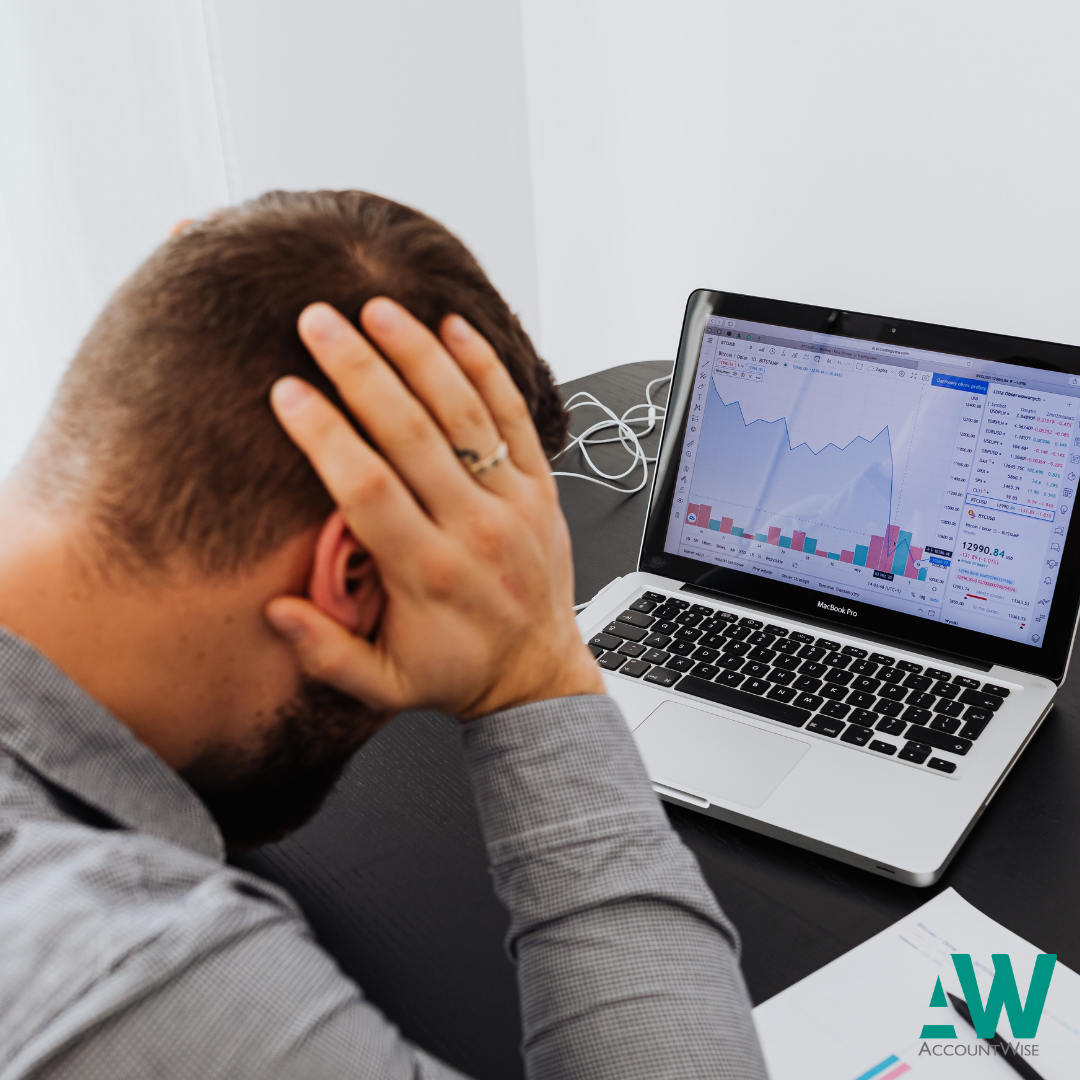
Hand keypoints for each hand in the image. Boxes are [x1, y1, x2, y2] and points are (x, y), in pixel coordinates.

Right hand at [264, 298, 603, 719]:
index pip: (368, 488)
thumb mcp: (385, 687)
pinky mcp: (542, 488)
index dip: (325, 436)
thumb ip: (327, 653)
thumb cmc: (458, 673)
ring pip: (464, 414)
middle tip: (318, 321)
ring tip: (378, 308)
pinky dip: (487, 369)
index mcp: (426, 573)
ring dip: (419, 355)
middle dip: (360, 371)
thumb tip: (275, 610)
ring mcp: (513, 503)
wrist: (538, 675)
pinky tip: (456, 327)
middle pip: (412, 434)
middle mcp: (472, 529)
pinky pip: (516, 417)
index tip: (287, 392)